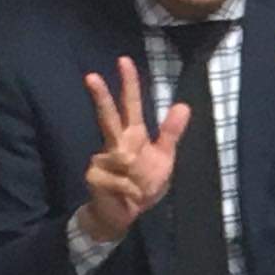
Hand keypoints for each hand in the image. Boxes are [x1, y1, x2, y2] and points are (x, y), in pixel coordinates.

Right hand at [76, 58, 191, 244]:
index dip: (129, 83)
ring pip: (124, 159)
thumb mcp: (164, 158)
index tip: (124, 60)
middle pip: (107, 116)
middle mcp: (114, 143)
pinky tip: (128, 197)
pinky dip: (131, 191)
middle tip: (92, 75)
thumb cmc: (143, 184)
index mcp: (132, 136)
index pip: (130, 105)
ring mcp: (100, 159)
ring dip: (138, 179)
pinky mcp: (94, 175)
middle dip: (101, 97)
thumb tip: (183, 105)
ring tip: (138, 189)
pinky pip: (122, 180)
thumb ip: (171, 133)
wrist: (124, 214)